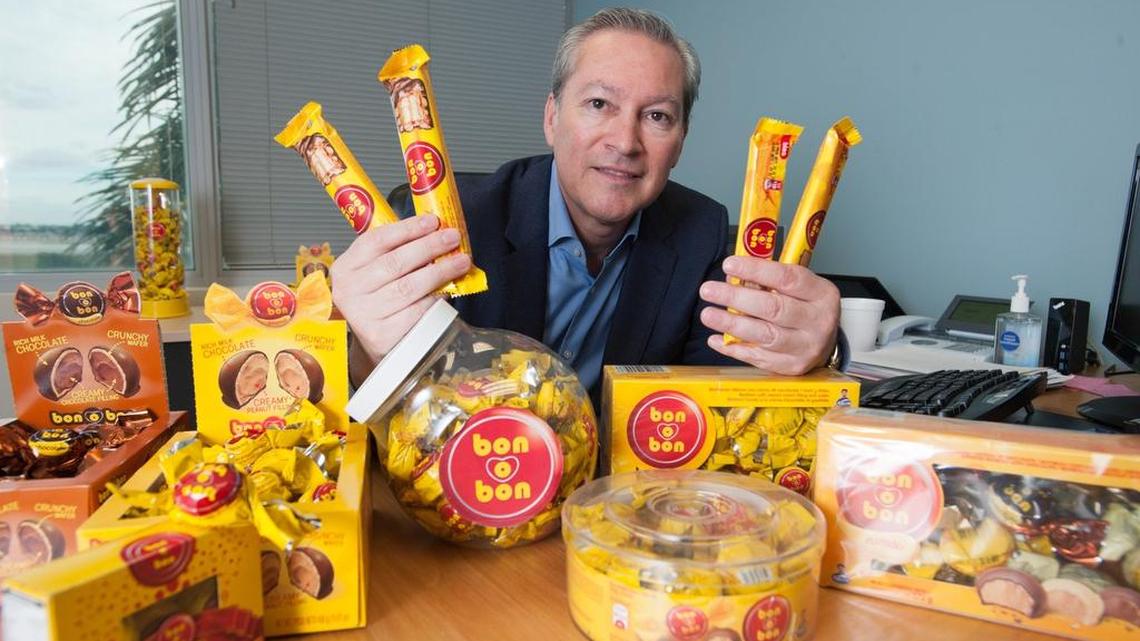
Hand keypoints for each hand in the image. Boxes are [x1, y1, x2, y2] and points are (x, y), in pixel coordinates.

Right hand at [330, 215, 471, 382]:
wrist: (373, 344)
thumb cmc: (378, 301)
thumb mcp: (374, 273)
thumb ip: (396, 252)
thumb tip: (435, 232)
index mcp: (345, 268)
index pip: (375, 241)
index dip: (406, 229)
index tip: (432, 221)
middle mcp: (350, 291)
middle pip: (395, 262)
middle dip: (428, 246)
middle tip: (452, 237)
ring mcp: (365, 315)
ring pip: (409, 287)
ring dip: (440, 271)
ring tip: (461, 261)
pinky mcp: (383, 336)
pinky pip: (416, 311)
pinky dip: (435, 298)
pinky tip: (449, 290)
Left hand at [698, 256, 839, 373]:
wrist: (825, 342)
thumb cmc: (806, 308)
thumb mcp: (796, 287)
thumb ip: (767, 281)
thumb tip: (732, 278)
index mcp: (821, 294)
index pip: (787, 278)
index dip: (755, 270)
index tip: (729, 264)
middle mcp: (818, 321)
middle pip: (773, 308)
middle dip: (736, 298)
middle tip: (709, 290)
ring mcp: (806, 347)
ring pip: (764, 335)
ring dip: (732, 324)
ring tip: (708, 314)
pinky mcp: (791, 366)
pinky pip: (757, 358)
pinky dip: (733, 348)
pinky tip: (716, 338)